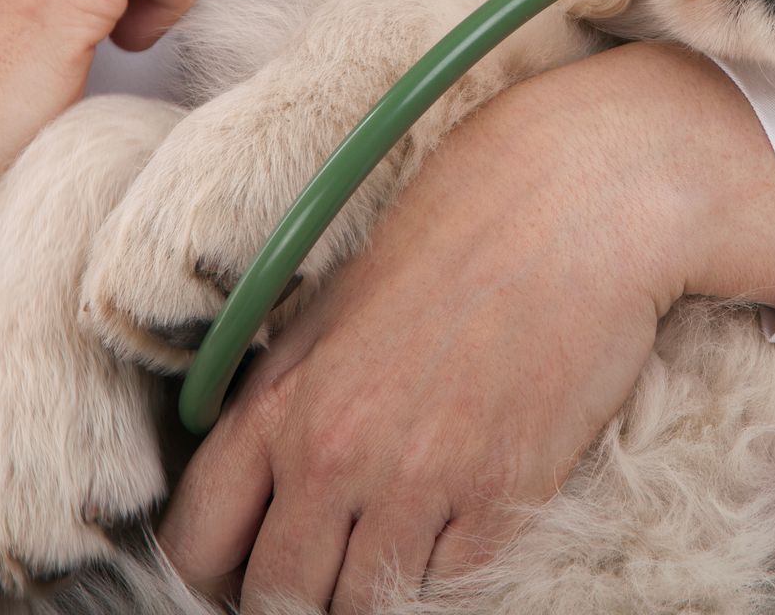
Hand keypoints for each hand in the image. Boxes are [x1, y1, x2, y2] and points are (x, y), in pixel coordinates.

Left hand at [157, 42, 774, 614]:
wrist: (576, 201)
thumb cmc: (457, 233)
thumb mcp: (334, 308)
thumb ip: (286, 400)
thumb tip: (264, 480)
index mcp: (279, 403)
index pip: (198, 546)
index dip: (218, 576)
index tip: (248, 570)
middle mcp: (335, 455)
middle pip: (280, 597)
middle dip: (298, 594)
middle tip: (329, 569)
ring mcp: (421, 483)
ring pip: (366, 607)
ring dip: (374, 589)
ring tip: (396, 548)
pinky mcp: (504, 498)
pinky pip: (452, 589)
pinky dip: (447, 576)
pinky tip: (456, 530)